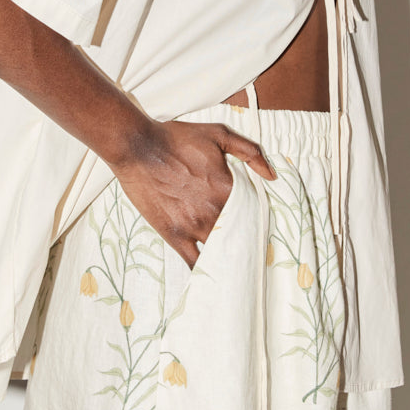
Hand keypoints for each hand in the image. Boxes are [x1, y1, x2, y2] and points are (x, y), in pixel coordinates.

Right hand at [110, 119, 276, 267]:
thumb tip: (271, 175)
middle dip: (246, 243)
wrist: (138, 147)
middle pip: (239, 236)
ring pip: (220, 251)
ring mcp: (193, 226)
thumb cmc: (176, 138)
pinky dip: (204, 270)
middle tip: (253, 251)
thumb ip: (250, 152)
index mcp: (229, 189)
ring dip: (228, 257)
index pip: (255, 214)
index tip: (264, 229)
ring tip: (236, 265)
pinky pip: (193, 261)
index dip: (260, 222)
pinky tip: (211, 274)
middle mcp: (214, 211)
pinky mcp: (174, 235)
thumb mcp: (219, 134)